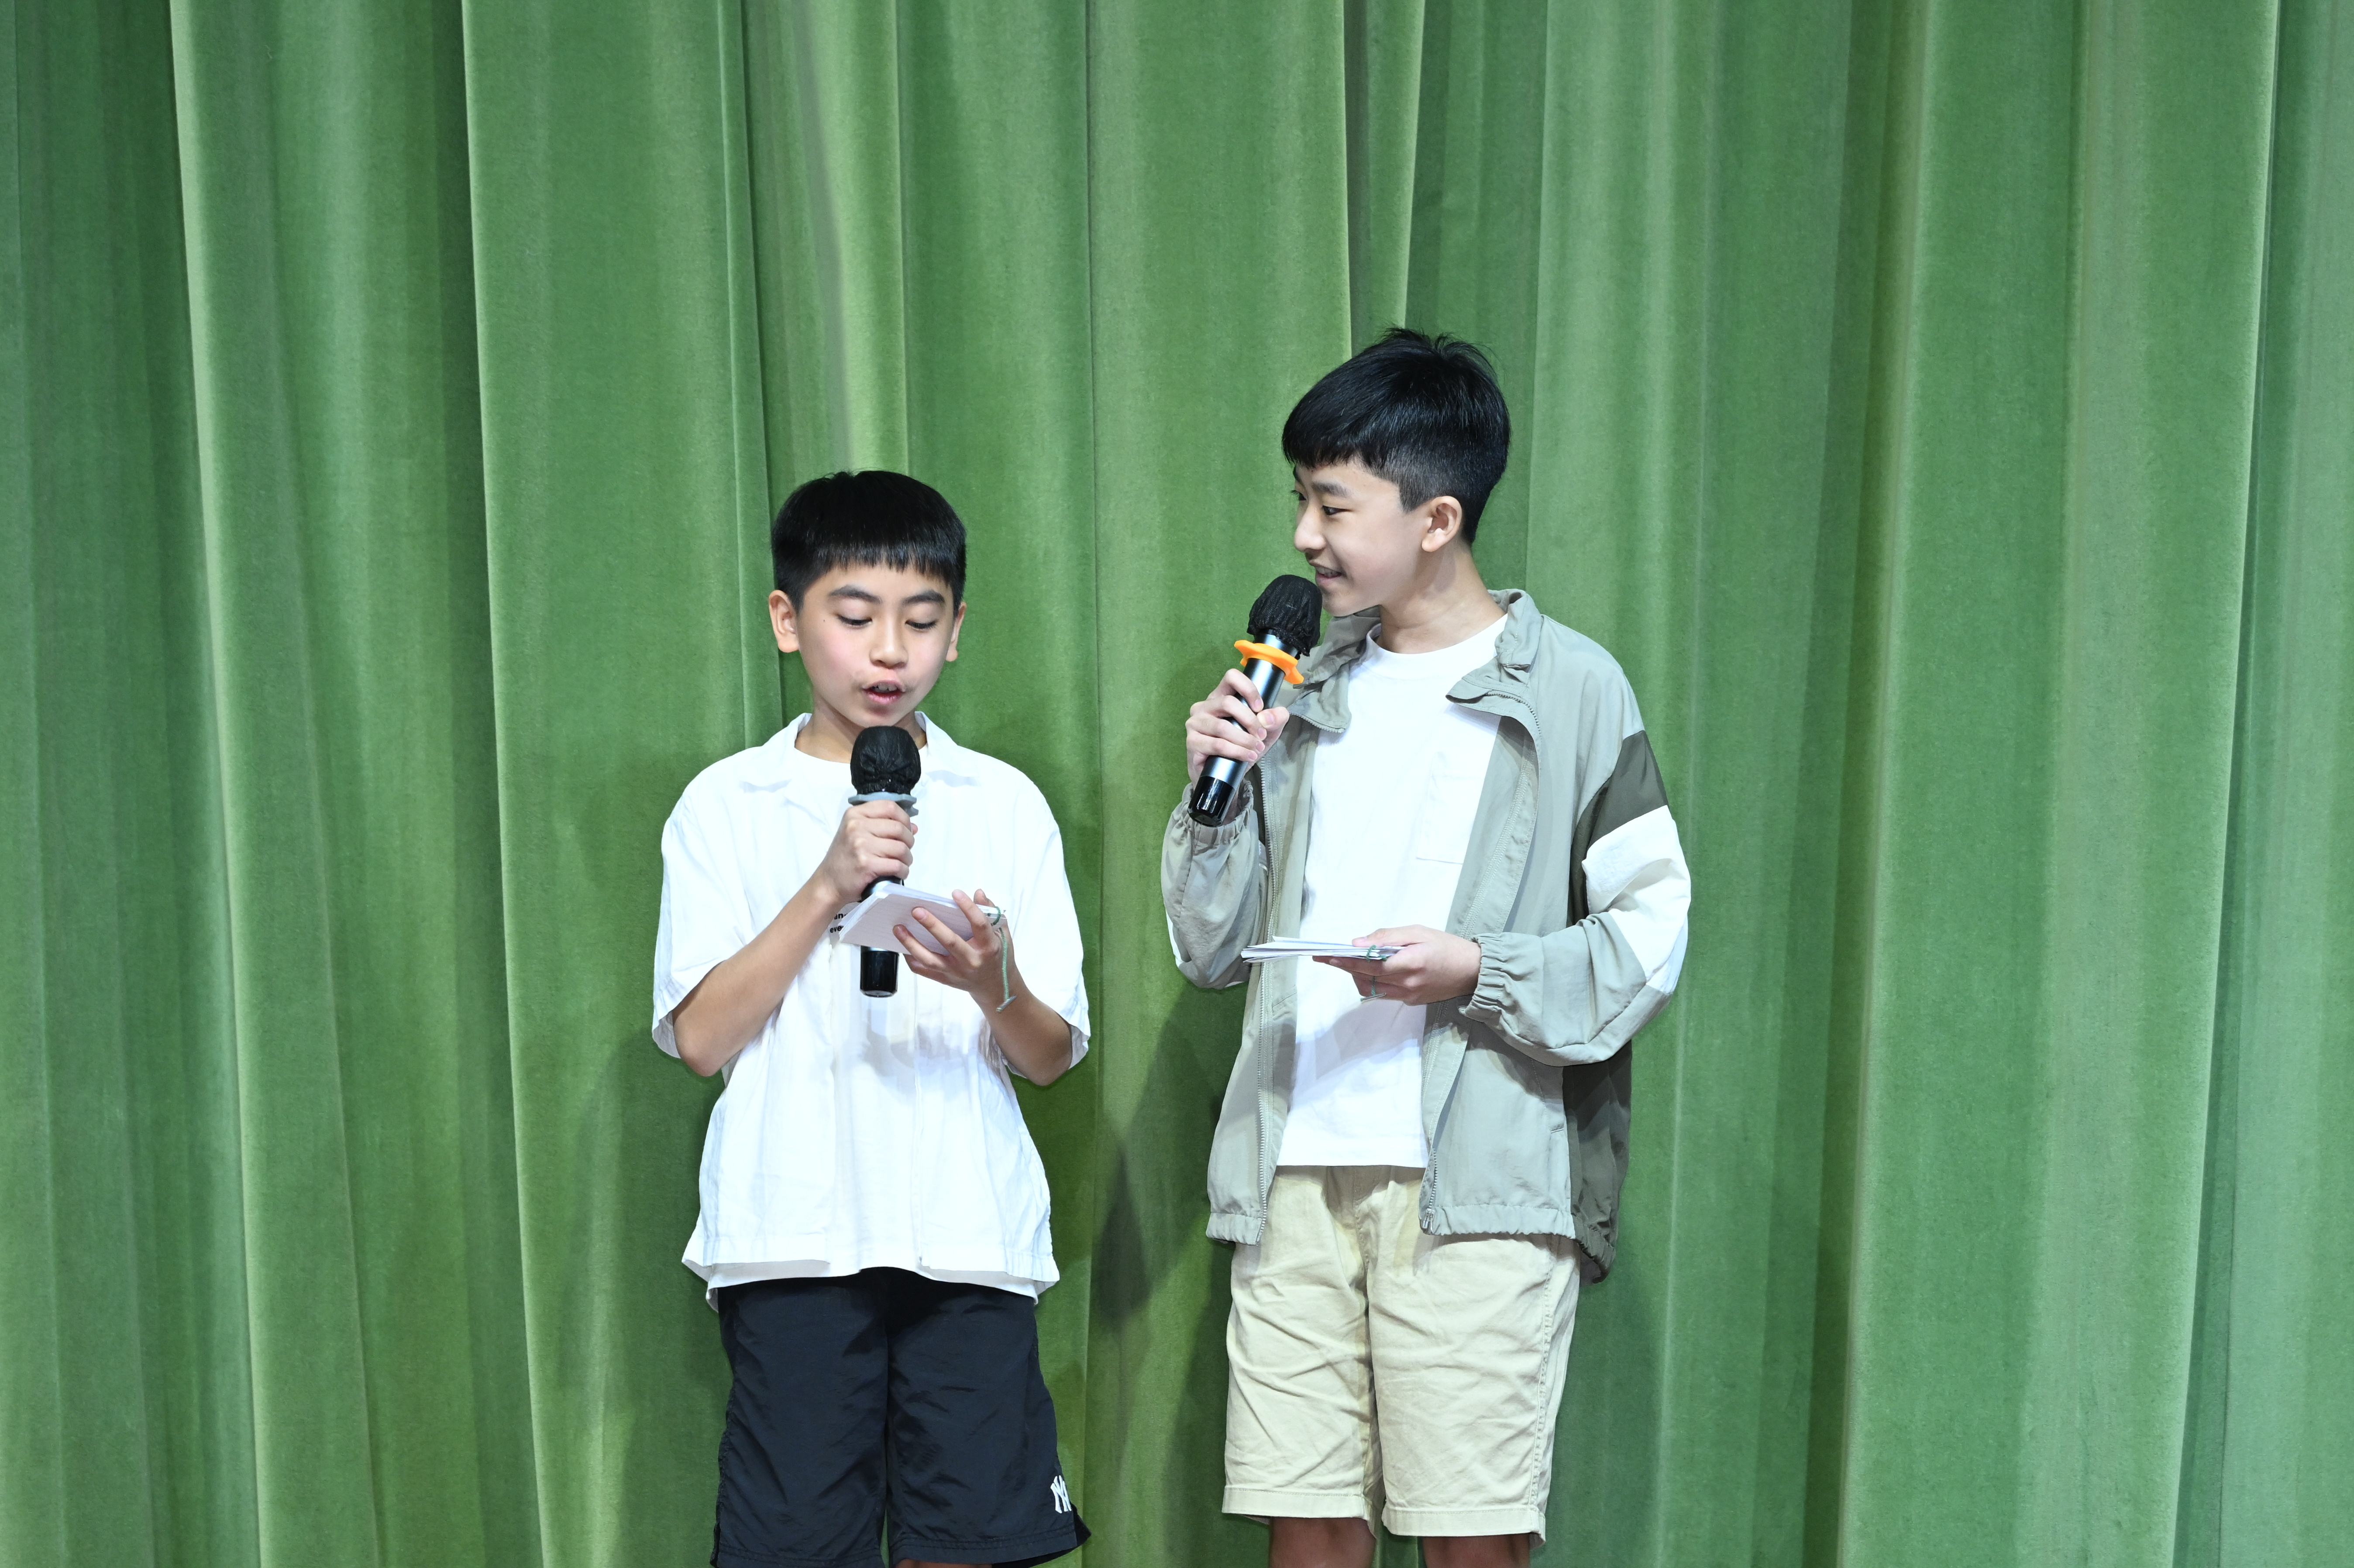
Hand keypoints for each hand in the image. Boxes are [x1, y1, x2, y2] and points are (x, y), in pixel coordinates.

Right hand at [812, 800, 914, 906]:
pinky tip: (899, 872)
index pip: (889, 807)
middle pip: (898, 828)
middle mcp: (856, 826)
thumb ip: (882, 825)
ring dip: (907, 858)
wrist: (828, 882)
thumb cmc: (844, 858)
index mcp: (855, 814)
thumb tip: (913, 827)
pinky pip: (897, 865)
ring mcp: (860, 845)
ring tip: (902, 862)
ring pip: (900, 848)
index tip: (906, 829)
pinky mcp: (866, 864)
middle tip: (906, 850)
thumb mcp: (856, 833)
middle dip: (909, 841)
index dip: (904, 818)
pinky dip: (903, 870)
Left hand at [898, 888, 1011, 1003]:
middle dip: (932, 924)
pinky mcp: (945, 979)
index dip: (968, 908)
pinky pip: (923, 970)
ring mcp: (956, 972)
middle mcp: (972, 961)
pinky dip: (910, 958)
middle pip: (949, 941)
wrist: (994, 986)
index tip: (955, 893)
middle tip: (917, 910)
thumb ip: (990, 913)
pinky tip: (901, 945)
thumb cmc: (997, 956)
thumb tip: (978, 893)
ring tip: (898, 928)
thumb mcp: (1002, 934)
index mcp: (989, 947)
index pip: (979, 925)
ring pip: (930, 958)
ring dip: (911, 942)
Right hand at [1185, 667, 1290, 781]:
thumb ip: (1276, 719)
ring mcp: (1195, 723)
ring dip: (1244, 739)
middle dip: (1250, 721)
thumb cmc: (1242, 746)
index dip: (1248, 688)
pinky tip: (1247, 757)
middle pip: (1228, 703)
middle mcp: (1205, 706)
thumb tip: (1268, 717)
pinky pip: (1217, 744)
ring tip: (1256, 749)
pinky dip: (1236, 751)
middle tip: (1261, 736)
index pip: (1231, 677)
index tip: (1260, 707)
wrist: (1224, 774)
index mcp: (1221, 697)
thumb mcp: (1267, 732)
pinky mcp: (1192, 742)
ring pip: (1222, 727)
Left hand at [1315, 925, 1482, 1005]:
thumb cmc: (1446, 945)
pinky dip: (1372, 983)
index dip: (1347, 961)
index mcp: (1411, 963)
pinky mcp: (1411, 1002)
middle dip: (1345, 967)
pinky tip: (1370, 971)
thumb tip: (1358, 942)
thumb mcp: (1418, 931)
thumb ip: (1388, 937)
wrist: (1472, 971)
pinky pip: (1383, 994)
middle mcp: (1408, 984)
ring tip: (1349, 962)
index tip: (1328, 955)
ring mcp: (1409, 996)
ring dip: (1357, 977)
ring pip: (1372, 990)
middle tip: (1328, 957)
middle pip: (1366, 978)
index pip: (1370, 965)